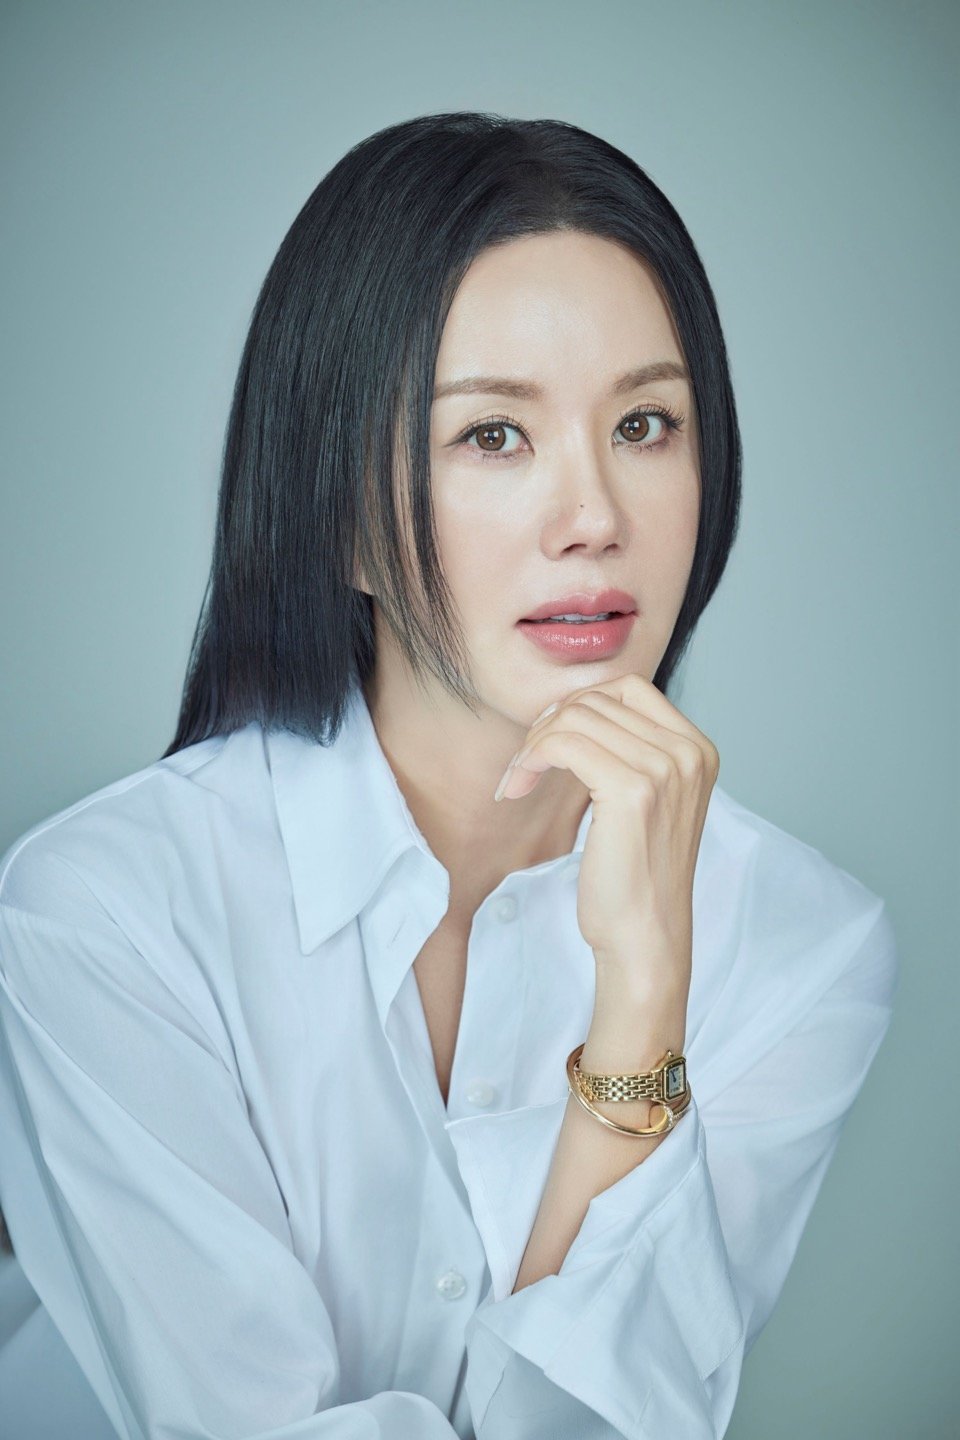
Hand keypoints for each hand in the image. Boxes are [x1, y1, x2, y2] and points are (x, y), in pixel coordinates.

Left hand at [495, 674, 719, 983]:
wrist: (646, 936)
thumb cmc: (637, 875)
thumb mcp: (648, 800)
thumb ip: (630, 751)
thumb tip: (572, 708)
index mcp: (698, 749)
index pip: (629, 688)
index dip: (580, 704)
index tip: (551, 739)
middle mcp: (689, 752)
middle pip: (598, 699)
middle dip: (550, 723)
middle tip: (527, 765)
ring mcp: (665, 770)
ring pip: (575, 717)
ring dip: (534, 744)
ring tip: (520, 779)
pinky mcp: (632, 791)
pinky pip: (563, 743)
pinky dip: (531, 758)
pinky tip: (518, 787)